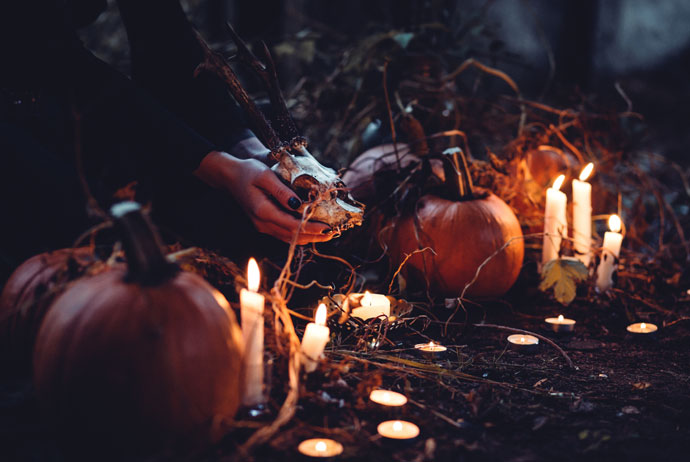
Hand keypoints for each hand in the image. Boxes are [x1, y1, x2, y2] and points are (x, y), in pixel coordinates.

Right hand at [194, 151, 333, 243]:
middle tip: (333, 233)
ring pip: (288, 238)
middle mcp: (262, 223)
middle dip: (314, 236)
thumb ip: (281, 191)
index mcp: (262, 211)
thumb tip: (299, 204)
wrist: (230, 177)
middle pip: (292, 236)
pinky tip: (312, 230)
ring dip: (308, 237)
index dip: (311, 228)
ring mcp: (262, 226)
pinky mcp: (264, 225)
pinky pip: (284, 234)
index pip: (291, 225)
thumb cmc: (248, 172)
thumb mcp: (265, 176)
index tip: (328, 228)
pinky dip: (299, 234)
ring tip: (327, 234)